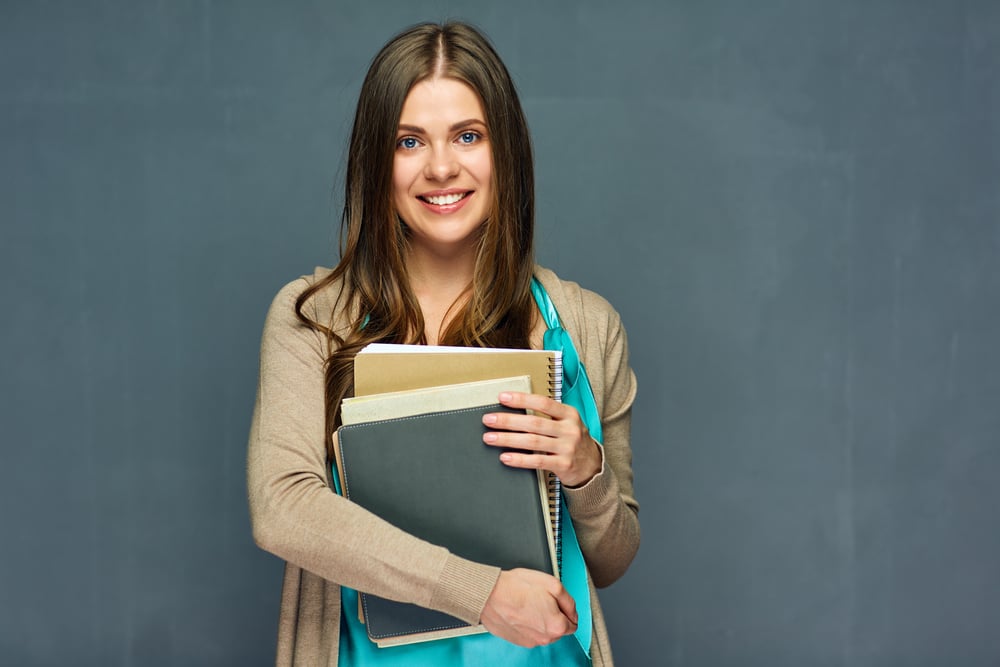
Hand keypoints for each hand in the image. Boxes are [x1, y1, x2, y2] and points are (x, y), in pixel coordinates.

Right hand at [480, 569, 577, 646]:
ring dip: (540, 619)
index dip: (566, 609)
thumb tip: (572, 611)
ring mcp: (530, 641)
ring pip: (543, 630)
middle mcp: (545, 638)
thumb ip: (569, 600)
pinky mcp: (517, 640)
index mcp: (557, 626)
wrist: (488, 595)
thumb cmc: (516, 587)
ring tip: (527, 603)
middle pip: (558, 628)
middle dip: (553, 615)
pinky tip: (519, 610)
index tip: (556, 601)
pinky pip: (529, 632)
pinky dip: (527, 623)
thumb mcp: (552, 583)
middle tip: (540, 599)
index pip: (573, 623)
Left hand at [482, 392, 601, 487]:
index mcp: (569, 414)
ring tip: (490, 438)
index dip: (521, 399)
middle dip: (508, 421)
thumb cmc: (572, 441)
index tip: (502, 397)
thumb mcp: (566, 423)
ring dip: (508, 439)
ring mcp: (567, 448)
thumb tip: (514, 411)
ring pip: (533, 442)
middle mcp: (570, 429)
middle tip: (489, 419)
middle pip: (534, 423)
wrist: (592, 466)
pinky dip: (519, 459)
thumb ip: (547, 416)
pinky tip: (505, 457)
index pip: (543, 402)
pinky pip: (537, 461)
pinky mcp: (563, 465)